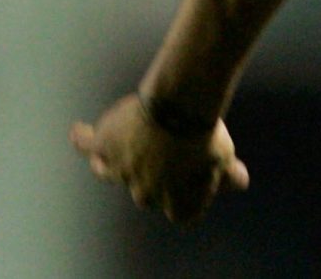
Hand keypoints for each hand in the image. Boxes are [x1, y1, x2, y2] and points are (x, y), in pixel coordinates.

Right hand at [69, 95, 250, 225]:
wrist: (180, 108)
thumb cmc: (205, 135)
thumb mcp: (224, 156)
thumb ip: (229, 174)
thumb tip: (241, 182)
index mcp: (176, 204)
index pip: (180, 212)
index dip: (188, 197)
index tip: (194, 182)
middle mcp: (145, 194)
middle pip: (146, 191)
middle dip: (155, 173)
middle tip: (169, 148)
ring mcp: (121, 172)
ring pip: (111, 172)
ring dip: (116, 164)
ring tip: (118, 150)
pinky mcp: (105, 146)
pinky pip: (88, 145)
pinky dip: (82, 139)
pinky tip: (79, 131)